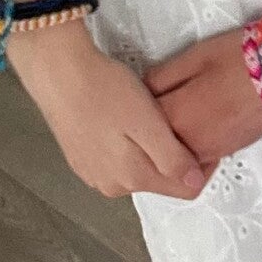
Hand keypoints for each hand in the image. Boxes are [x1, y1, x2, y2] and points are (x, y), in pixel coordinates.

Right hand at [8, 25, 209, 199]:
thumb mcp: (149, 122)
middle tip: (173, 118)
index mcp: (134, 179)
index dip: (201, 162)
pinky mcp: (82, 159)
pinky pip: (118, 160)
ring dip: (151, 149)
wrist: (58, 73)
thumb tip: (193, 183)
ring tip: (149, 115)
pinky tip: (124, 118)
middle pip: (161, 179)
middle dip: (175, 155)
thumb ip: (172, 158)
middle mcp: (113, 186)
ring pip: (140, 169)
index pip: (185, 188)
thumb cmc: (105, 92)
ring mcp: (94, 174)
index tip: (202, 132)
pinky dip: (128, 144)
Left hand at [146, 27, 261, 165]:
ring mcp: (211, 151)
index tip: (138, 97)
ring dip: (171, 140)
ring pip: (178, 155)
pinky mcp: (229, 151)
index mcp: (176, 117)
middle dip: (150, 130)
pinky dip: (191, 145)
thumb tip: (143, 91)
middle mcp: (189, 143)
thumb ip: (161, 77)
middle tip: (155, 107)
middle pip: (156, 146)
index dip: (137, 108)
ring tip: (177, 115)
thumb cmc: (239, 57)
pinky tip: (198, 124)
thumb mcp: (194, 57)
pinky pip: (199, 156)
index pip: (141, 122)